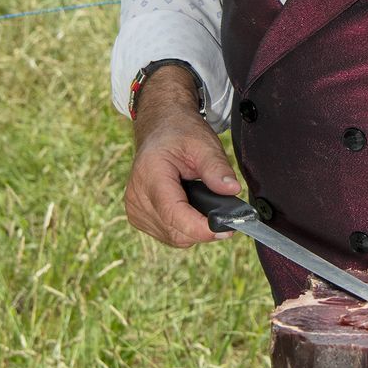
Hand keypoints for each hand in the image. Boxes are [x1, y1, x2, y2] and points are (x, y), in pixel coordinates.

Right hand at [124, 65, 241, 246]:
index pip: (173, 213)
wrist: (160, 129)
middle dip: (204, 229)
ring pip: (173, 237)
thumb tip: (232, 190)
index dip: (200, 227)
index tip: (226, 229)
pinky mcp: (138, 216)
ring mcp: (135, 209)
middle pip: (175, 231)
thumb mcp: (204, 143)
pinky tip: (192, 210)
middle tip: (227, 216)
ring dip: (195, 230)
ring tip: (207, 207)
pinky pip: (167, 234)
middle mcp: (137, 196)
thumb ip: (217, 167)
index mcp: (150, 175)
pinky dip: (184, 229)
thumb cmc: (180, 134)